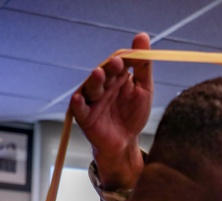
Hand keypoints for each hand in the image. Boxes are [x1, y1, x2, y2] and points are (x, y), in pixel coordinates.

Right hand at [71, 32, 151, 189]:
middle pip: (103, 74)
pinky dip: (78, 104)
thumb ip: (143, 66)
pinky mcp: (85, 118)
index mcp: (116, 78)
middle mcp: (102, 87)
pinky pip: (80, 110)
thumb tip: (142, 36)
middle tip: (117, 63)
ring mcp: (92, 101)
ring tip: (98, 73)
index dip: (123, 59)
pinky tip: (79, 98)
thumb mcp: (143, 89)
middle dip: (109, 68)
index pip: (117, 63)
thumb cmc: (133, 115)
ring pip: (91, 88)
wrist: (126, 143)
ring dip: (94, 81)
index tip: (131, 55)